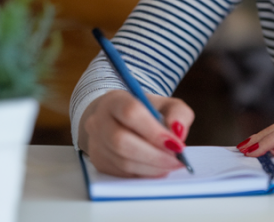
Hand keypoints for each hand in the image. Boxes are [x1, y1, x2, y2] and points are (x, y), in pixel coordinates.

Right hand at [79, 90, 194, 176]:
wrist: (120, 120)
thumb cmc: (146, 112)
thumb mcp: (166, 105)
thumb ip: (178, 113)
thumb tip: (177, 133)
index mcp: (114, 100)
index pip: (131, 113)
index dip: (154, 132)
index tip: (176, 144)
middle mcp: (99, 121)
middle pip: (122, 141)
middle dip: (154, 155)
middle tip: (176, 160)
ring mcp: (96, 143)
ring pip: (122, 162)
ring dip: (151, 167)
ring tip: (171, 165)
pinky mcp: (98, 162)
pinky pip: (121, 174)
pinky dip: (143, 174)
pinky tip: (158, 169)